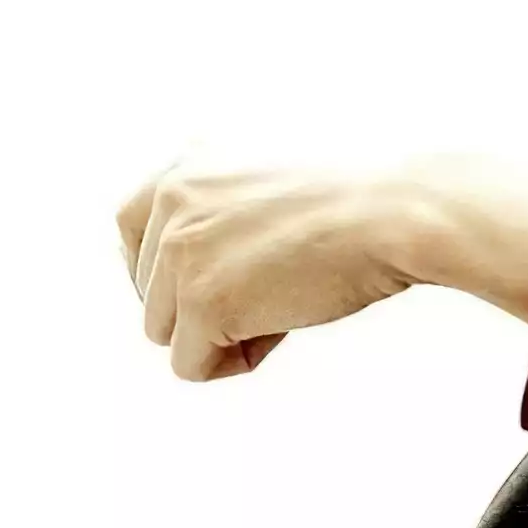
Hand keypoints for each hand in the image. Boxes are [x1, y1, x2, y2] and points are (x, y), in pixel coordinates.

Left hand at [116, 154, 414, 381]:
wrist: (396, 211)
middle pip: (150, 290)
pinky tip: (287, 325)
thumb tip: (205, 265)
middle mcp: (173, 199)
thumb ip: (227, 200)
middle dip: (208, 304)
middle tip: (275, 289)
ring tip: (288, 301)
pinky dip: (237, 361)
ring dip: (224, 333)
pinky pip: (191, 365)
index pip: (131, 225)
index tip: (202, 284)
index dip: (162, 267)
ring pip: (166, 331)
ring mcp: (182, 251)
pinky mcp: (203, 301)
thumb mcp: (275, 174)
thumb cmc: (362, 198)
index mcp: (191, 162)